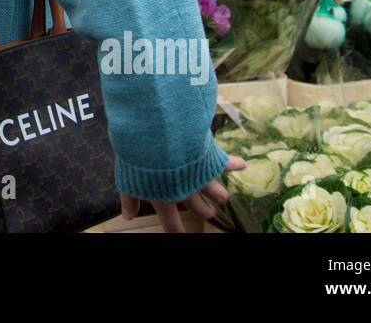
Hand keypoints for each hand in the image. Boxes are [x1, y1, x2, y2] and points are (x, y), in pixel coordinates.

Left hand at [118, 154, 245, 231]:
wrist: (159, 135)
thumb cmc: (139, 156)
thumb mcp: (128, 179)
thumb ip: (130, 198)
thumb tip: (127, 216)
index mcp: (165, 198)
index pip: (172, 224)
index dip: (176, 231)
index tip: (179, 235)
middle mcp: (187, 192)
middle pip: (201, 210)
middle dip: (205, 212)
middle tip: (207, 212)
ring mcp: (201, 178)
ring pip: (219, 194)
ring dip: (220, 195)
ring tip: (222, 196)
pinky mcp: (211, 161)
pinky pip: (227, 164)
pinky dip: (236, 164)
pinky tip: (243, 164)